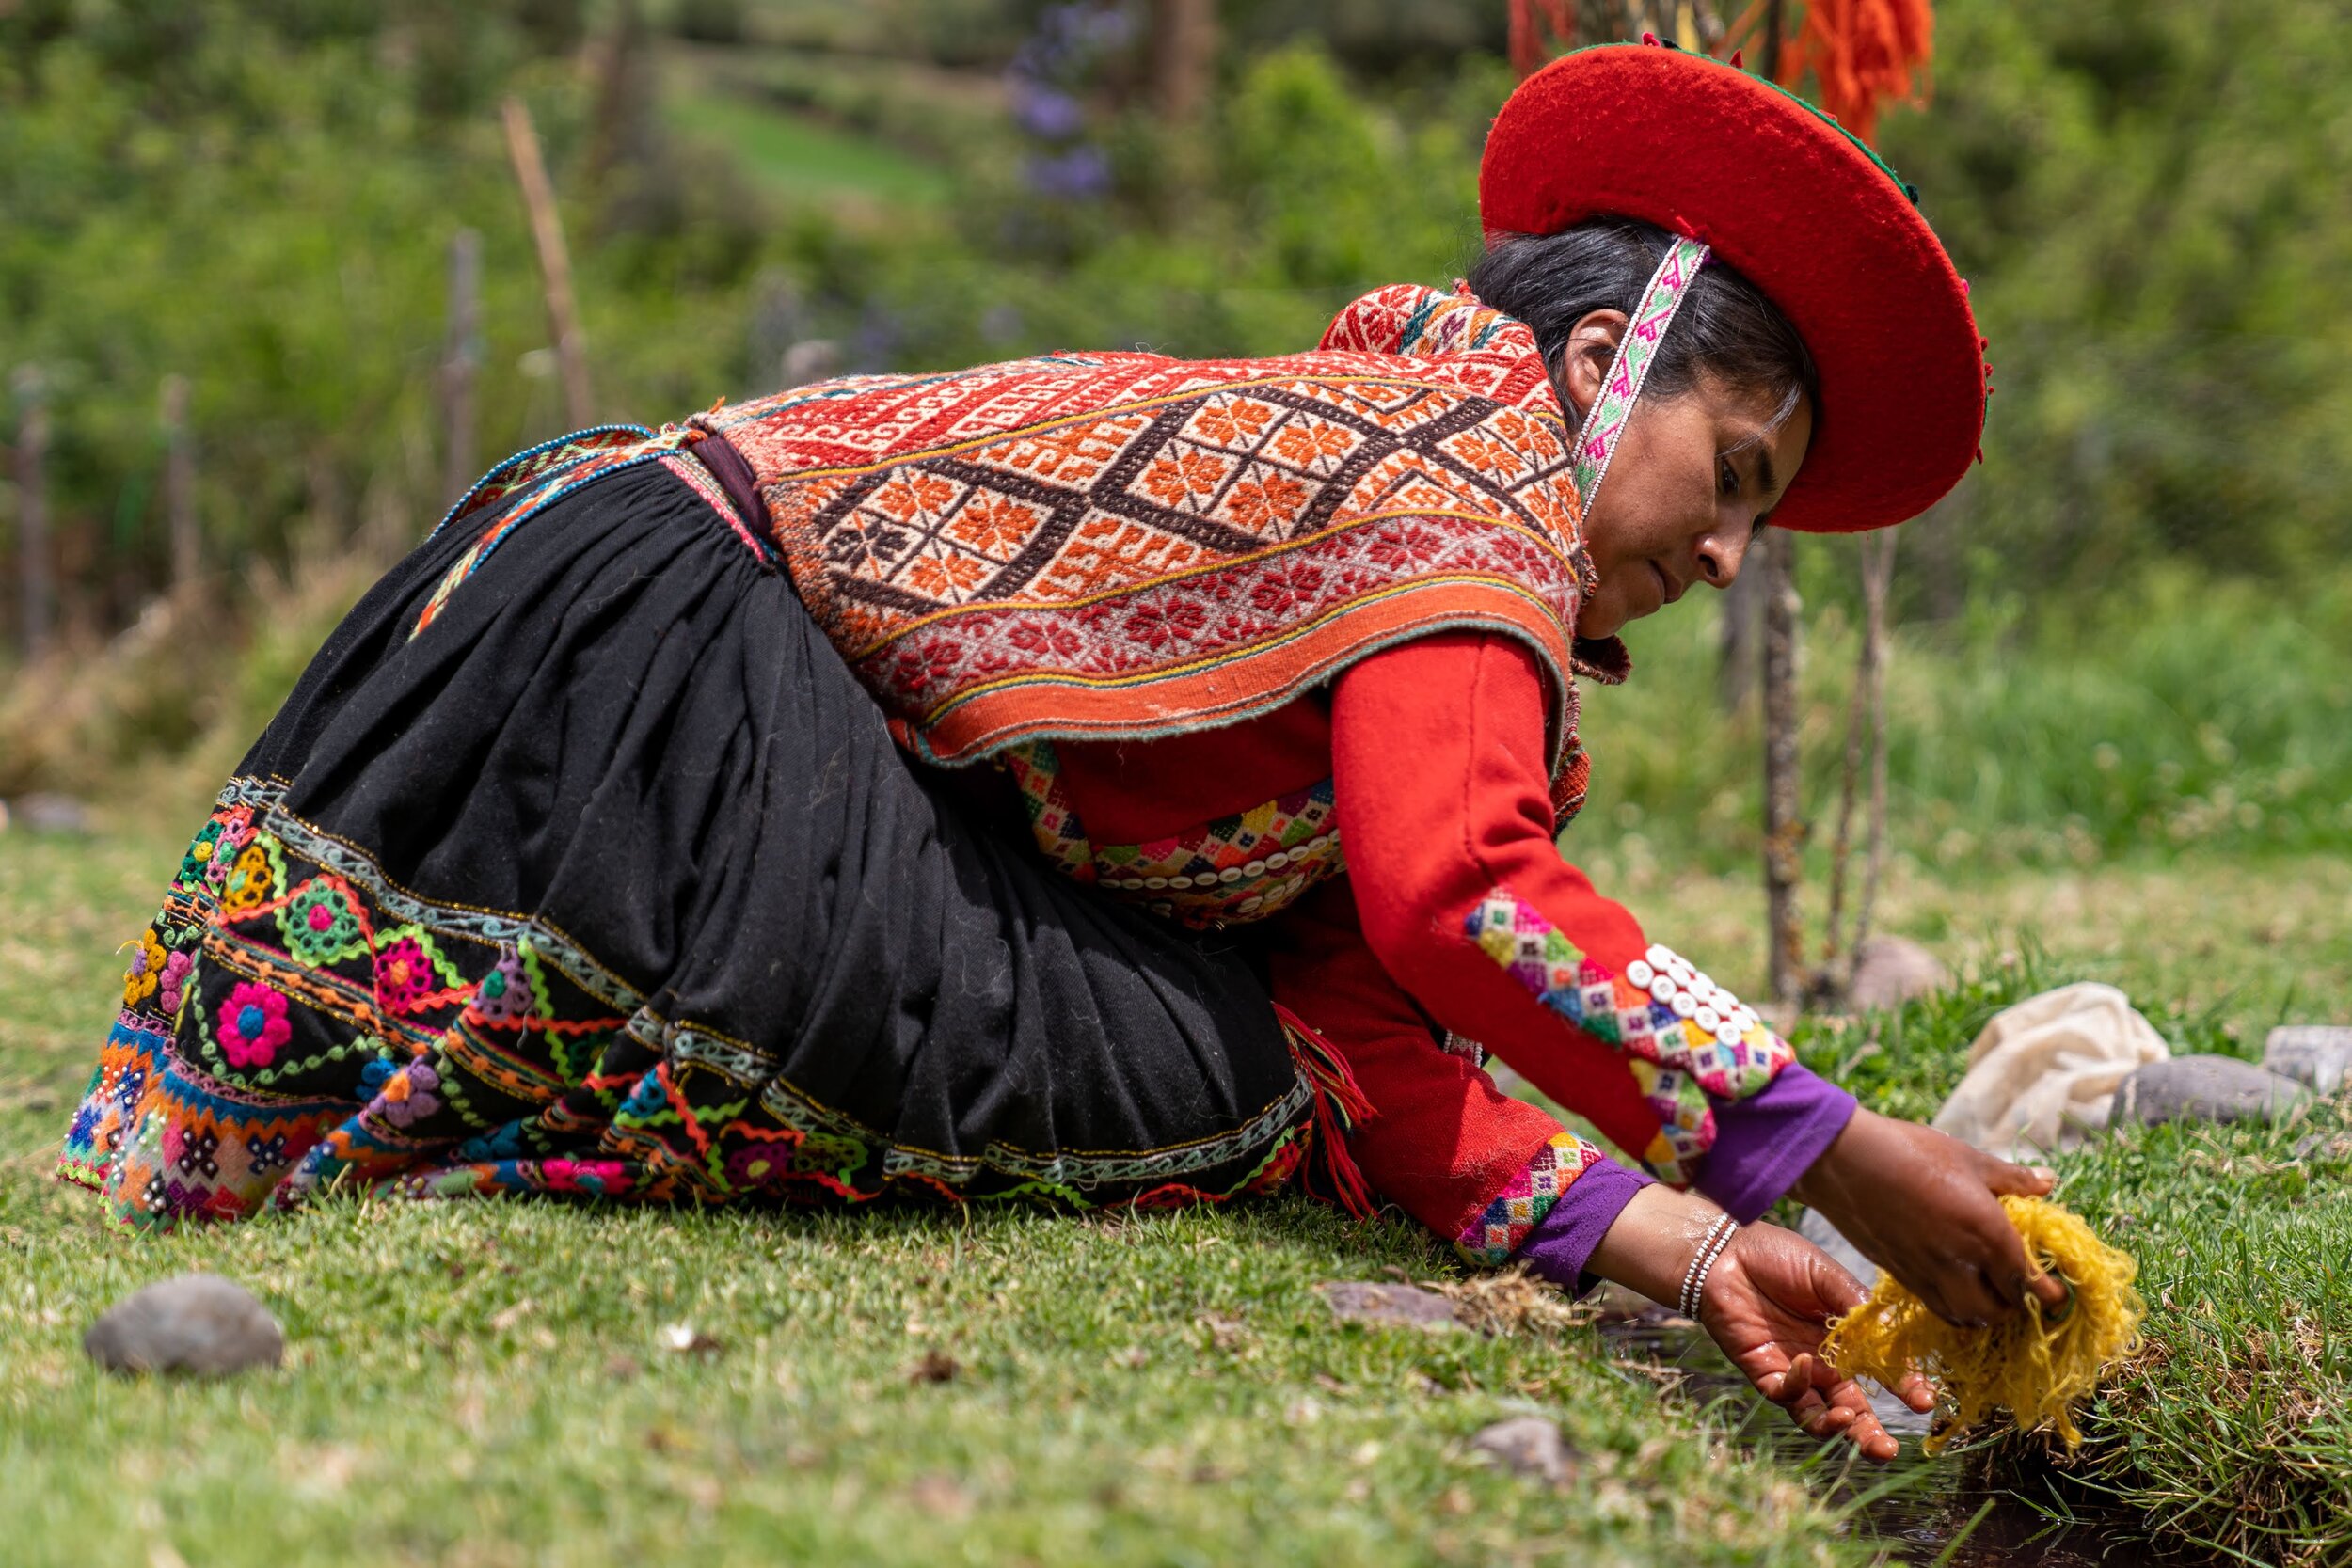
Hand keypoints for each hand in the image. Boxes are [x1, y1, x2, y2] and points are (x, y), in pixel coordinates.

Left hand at [1696, 1221, 1934, 1462]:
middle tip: (1888, 1450)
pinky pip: (1786, 1395)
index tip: (1924, 1400)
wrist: (1724, 1252)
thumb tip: (1892, 1332)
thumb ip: (1855, 1304)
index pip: (1882, 1373)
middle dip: (1871, 1434)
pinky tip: (1803, 1362)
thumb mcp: (1824, 1275)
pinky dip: (1797, 1386)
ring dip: (1837, 1428)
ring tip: (1851, 1423)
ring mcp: (1795, 1372)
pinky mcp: (1764, 1373)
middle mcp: (1825, 1363)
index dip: (1904, 1388)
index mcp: (1846, 1340)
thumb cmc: (1777, 1257)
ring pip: (1820, 1416)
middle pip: (1854, 1410)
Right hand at [1789, 1105, 2068, 1326]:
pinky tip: (1953, 1287)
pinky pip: (1935, 1307)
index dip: (2048, 1291)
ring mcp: (1926, 1273)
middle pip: (1998, 1310)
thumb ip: (2011, 1177)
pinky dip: (1953, 1308)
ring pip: (1965, 1317)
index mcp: (1987, 1233)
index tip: (2059, 1292)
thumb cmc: (1910, 1150)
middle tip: (2022, 1289)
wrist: (1843, 1161)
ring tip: (1988, 1295)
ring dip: (1983, 1313)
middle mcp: (1960, 1263)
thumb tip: (2048, 1182)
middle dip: (2016, 1306)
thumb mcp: (1968, 1158)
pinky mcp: (1900, 1274)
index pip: (2028, 1280)